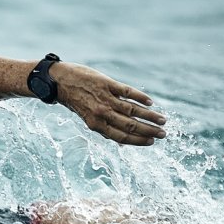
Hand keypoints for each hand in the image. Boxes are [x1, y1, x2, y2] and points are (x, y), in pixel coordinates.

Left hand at [50, 63, 166, 145]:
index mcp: (96, 125)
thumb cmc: (75, 100)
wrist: (59, 81)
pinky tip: (150, 102)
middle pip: (130, 125)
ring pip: (132, 110)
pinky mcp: (107, 84)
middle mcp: (101, 114)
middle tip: (163, 134)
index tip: (152, 142)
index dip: (138, 141)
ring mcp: (105, 98)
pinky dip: (140, 97)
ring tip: (162, 120)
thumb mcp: (87, 118)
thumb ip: (104, 127)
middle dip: (148, 131)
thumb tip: (122, 141)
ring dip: (149, 116)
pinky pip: (127, 91)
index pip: (122, 137)